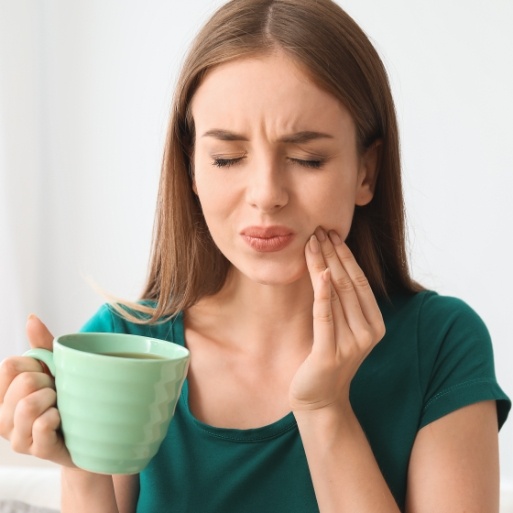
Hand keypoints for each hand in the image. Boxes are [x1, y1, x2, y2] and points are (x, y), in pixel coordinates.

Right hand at [0, 315, 73, 466]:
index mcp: (3, 395)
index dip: (36, 365)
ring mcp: (18, 438)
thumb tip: (31, 318)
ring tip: (60, 405)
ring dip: (53, 399)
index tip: (47, 376)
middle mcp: (3, 418)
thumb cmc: (69, 398)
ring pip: (28, 405)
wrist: (93, 432)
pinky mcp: (37, 451)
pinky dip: (57, 416)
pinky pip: (42, 425)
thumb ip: (41, 345)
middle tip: (58, 393)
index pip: (9, 366)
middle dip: (48, 382)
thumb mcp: (56, 368)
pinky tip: (63, 419)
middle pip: (23, 382)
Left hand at [289, 227, 384, 411]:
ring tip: (311, 242)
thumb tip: (330, 266)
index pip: (360, 282)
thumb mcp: (341, 327)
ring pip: (336, 294)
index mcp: (375, 324)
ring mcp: (351, 344)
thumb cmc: (329, 358)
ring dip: (322, 265)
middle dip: (333, 254)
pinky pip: (325, 317)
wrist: (320, 399)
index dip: (346, 256)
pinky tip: (317, 272)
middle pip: (348, 283)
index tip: (332, 233)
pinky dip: (321, 293)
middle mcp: (368, 333)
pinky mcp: (330, 354)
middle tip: (319, 229)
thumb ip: (342, 302)